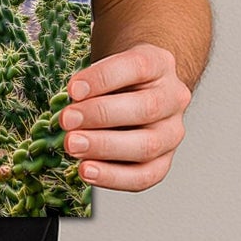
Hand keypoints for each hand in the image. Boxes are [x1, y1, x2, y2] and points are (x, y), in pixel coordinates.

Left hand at [58, 44, 191, 191]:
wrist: (138, 91)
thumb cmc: (117, 78)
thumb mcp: (107, 65)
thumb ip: (91, 83)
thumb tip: (70, 110)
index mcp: (159, 64)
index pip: (136, 67)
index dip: (103, 78)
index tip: (73, 89)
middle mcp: (173, 98)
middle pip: (145, 108)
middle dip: (100, 116)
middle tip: (67, 121)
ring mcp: (172, 131)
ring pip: (147, 145)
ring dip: (104, 148)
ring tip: (73, 146)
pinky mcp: (164, 160)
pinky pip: (144, 175)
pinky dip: (112, 176)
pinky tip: (87, 170)